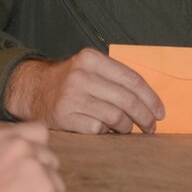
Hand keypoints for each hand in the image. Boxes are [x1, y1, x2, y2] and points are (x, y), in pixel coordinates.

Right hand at [0, 122, 64, 191]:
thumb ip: (3, 153)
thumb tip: (21, 160)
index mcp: (3, 138)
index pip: (39, 131)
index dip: (38, 150)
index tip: (31, 166)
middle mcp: (23, 148)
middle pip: (51, 161)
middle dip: (41, 179)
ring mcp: (37, 169)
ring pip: (57, 185)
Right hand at [5, 50, 164, 133]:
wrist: (32, 90)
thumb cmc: (69, 81)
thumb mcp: (89, 68)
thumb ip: (115, 78)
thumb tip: (149, 102)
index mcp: (91, 59)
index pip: (132, 79)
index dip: (150, 98)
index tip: (160, 112)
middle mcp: (81, 76)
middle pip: (126, 100)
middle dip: (145, 117)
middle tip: (151, 127)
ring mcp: (71, 97)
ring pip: (115, 117)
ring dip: (127, 127)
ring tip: (127, 129)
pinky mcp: (64, 117)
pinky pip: (97, 129)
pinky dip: (105, 131)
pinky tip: (103, 129)